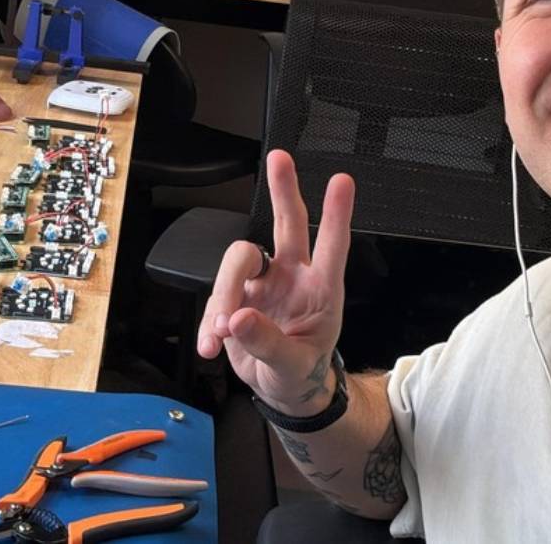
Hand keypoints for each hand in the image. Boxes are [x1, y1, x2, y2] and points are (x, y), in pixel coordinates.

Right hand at [197, 149, 353, 416]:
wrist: (282, 391)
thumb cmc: (301, 372)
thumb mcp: (293, 367)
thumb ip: (268, 344)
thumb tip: (238, 318)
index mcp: (321, 290)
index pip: (332, 247)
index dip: (336, 214)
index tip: (342, 181)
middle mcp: (292, 277)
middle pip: (287, 224)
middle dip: (283, 190)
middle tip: (280, 158)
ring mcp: (262, 284)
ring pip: (237, 259)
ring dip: (224, 294)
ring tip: (222, 334)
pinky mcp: (234, 297)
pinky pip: (214, 297)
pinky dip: (208, 323)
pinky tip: (210, 346)